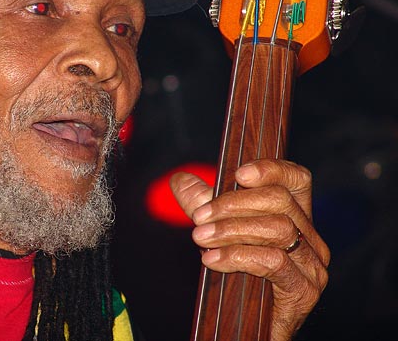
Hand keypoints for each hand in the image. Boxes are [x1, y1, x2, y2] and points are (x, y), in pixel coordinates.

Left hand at [170, 159, 329, 340]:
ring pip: (279, 229)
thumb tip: (181, 179)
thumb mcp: (217, 232)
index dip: (273, 169)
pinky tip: (213, 260)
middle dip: (234, 204)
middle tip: (199, 216)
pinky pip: (274, 262)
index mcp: (295, 217)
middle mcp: (310, 238)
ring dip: (232, 230)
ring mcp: (312, 265)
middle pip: (281, 201)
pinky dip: (239, 256)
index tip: (239, 173)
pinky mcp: (304, 291)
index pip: (297, 179)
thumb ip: (201, 204)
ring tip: (201, 238)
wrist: (245, 329)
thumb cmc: (237, 276)